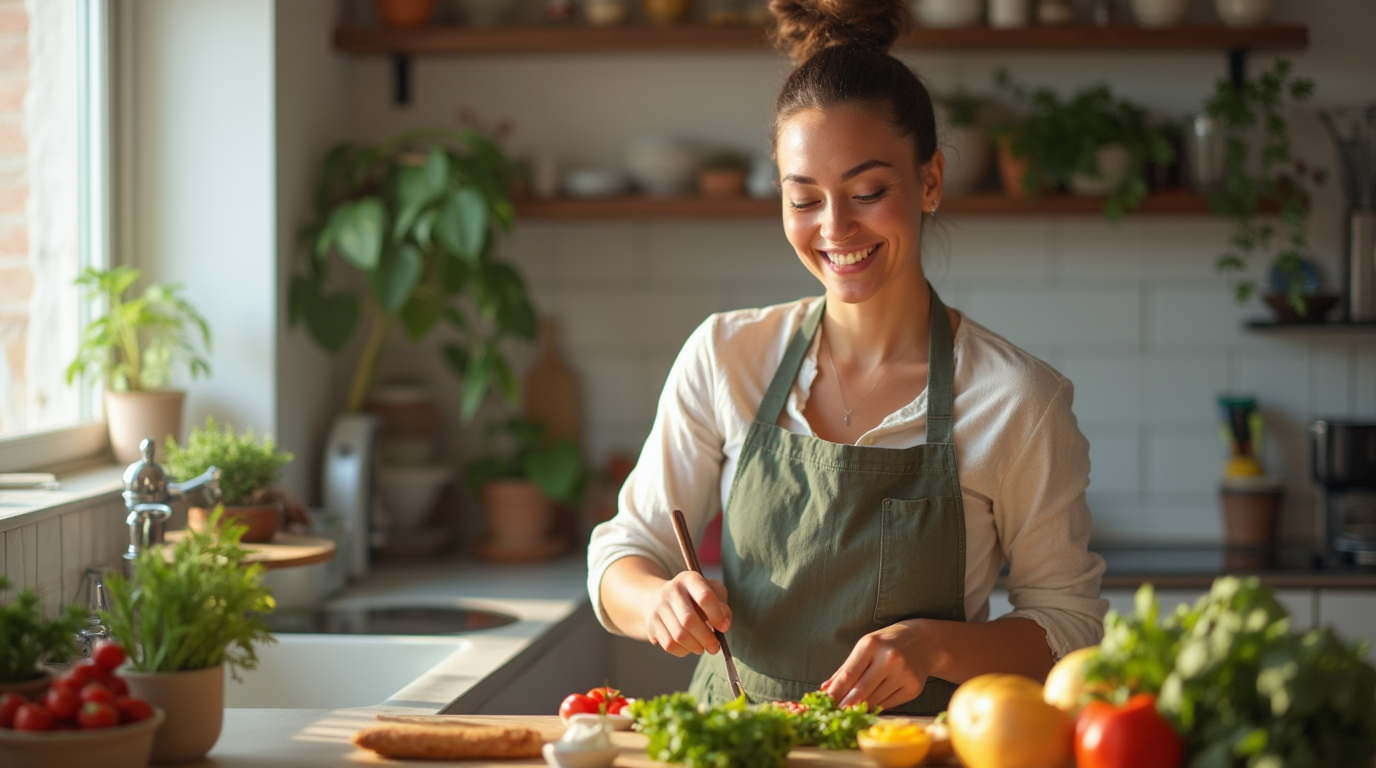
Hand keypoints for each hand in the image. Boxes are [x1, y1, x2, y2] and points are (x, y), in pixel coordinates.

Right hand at [643, 571, 731, 657]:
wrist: (661, 598)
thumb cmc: (695, 597)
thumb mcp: (712, 592)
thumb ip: (723, 606)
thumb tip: (724, 625)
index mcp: (689, 579)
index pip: (705, 597)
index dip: (717, 616)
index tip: (724, 628)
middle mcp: (671, 590)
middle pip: (689, 620)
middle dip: (706, 638)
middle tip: (714, 646)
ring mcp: (658, 607)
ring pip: (679, 636)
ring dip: (695, 646)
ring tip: (702, 647)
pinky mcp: (651, 624)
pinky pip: (669, 645)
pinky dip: (683, 651)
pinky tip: (688, 646)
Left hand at [821, 620, 939, 709]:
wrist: (925, 641)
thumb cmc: (888, 643)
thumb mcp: (866, 647)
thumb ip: (845, 668)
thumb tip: (825, 688)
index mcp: (872, 644)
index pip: (849, 674)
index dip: (836, 691)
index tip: (825, 702)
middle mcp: (889, 659)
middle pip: (861, 690)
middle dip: (845, 704)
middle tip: (834, 714)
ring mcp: (903, 674)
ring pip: (874, 700)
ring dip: (860, 708)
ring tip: (849, 711)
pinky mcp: (913, 688)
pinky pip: (888, 704)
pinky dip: (877, 706)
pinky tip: (870, 705)